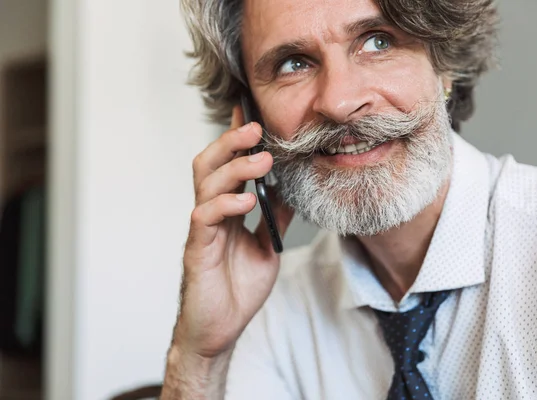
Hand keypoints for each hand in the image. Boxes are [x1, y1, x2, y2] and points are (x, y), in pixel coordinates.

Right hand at [172, 106, 294, 358]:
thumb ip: (275, 216)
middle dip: (230, 141)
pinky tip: (246, 200)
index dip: (234, 137)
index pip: (227, 165)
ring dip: (234, 167)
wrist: (219, 330)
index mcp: (226, 210)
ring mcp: (203, 230)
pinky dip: (225, 204)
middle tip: (256, 127)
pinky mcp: (198, 249)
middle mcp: (210, 213)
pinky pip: (205, 217)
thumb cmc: (238, 288)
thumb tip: (291, 189)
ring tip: (262, 160)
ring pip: (206, 183)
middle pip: (209, 163)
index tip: (248, 110)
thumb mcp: (267, 245)